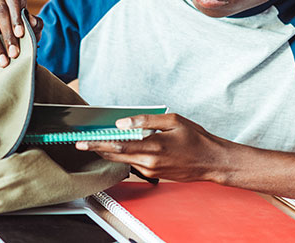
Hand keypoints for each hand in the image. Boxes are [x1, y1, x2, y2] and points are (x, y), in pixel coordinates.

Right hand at [0, 0, 42, 66]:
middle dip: (7, 35)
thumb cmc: (22, 29)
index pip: (14, 2)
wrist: (7, 35)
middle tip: (14, 54)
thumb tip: (32, 21)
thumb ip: (36, 23)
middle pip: (0, 13)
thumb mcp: (33, 26)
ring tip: (3, 61)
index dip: (16, 18)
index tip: (20, 34)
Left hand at [77, 113, 229, 182]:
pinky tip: (121, 147)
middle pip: (116, 156)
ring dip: (109, 152)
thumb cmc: (196, 139)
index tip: (83, 142)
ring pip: (123, 161)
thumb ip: (145, 120)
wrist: (213, 161)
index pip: (118, 146)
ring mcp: (151, 170)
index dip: (98, 144)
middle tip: (81, 142)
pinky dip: (124, 156)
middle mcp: (150, 162)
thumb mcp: (173, 121)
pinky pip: (134, 165)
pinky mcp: (154, 174)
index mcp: (153, 147)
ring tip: (96, 142)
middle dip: (97, 148)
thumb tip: (122, 123)